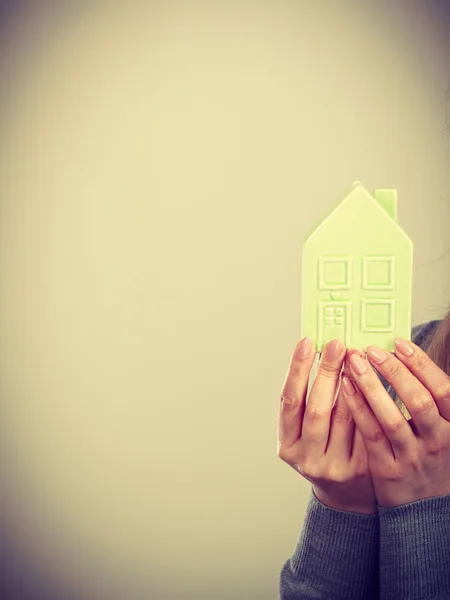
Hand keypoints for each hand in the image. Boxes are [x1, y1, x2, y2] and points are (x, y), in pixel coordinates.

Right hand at [278, 337, 377, 514]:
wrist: (348, 494)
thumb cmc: (327, 449)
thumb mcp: (309, 431)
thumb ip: (313, 400)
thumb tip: (323, 352)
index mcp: (287, 444)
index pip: (289, 401)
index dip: (296, 369)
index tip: (306, 341)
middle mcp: (306, 457)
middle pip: (316, 408)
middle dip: (326, 371)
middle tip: (337, 343)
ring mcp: (333, 466)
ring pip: (343, 418)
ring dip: (350, 383)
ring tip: (356, 355)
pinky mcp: (359, 469)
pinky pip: (365, 428)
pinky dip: (368, 403)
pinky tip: (373, 381)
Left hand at [344, 338, 449, 507]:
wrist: (424, 508)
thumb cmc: (428, 453)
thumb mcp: (440, 427)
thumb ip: (426, 397)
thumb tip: (401, 352)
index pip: (444, 390)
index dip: (422, 364)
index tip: (399, 343)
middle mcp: (437, 442)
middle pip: (419, 401)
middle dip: (394, 371)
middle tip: (371, 350)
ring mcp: (412, 458)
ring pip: (392, 419)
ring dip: (371, 387)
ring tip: (354, 362)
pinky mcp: (388, 470)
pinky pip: (371, 435)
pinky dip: (358, 408)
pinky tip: (345, 387)